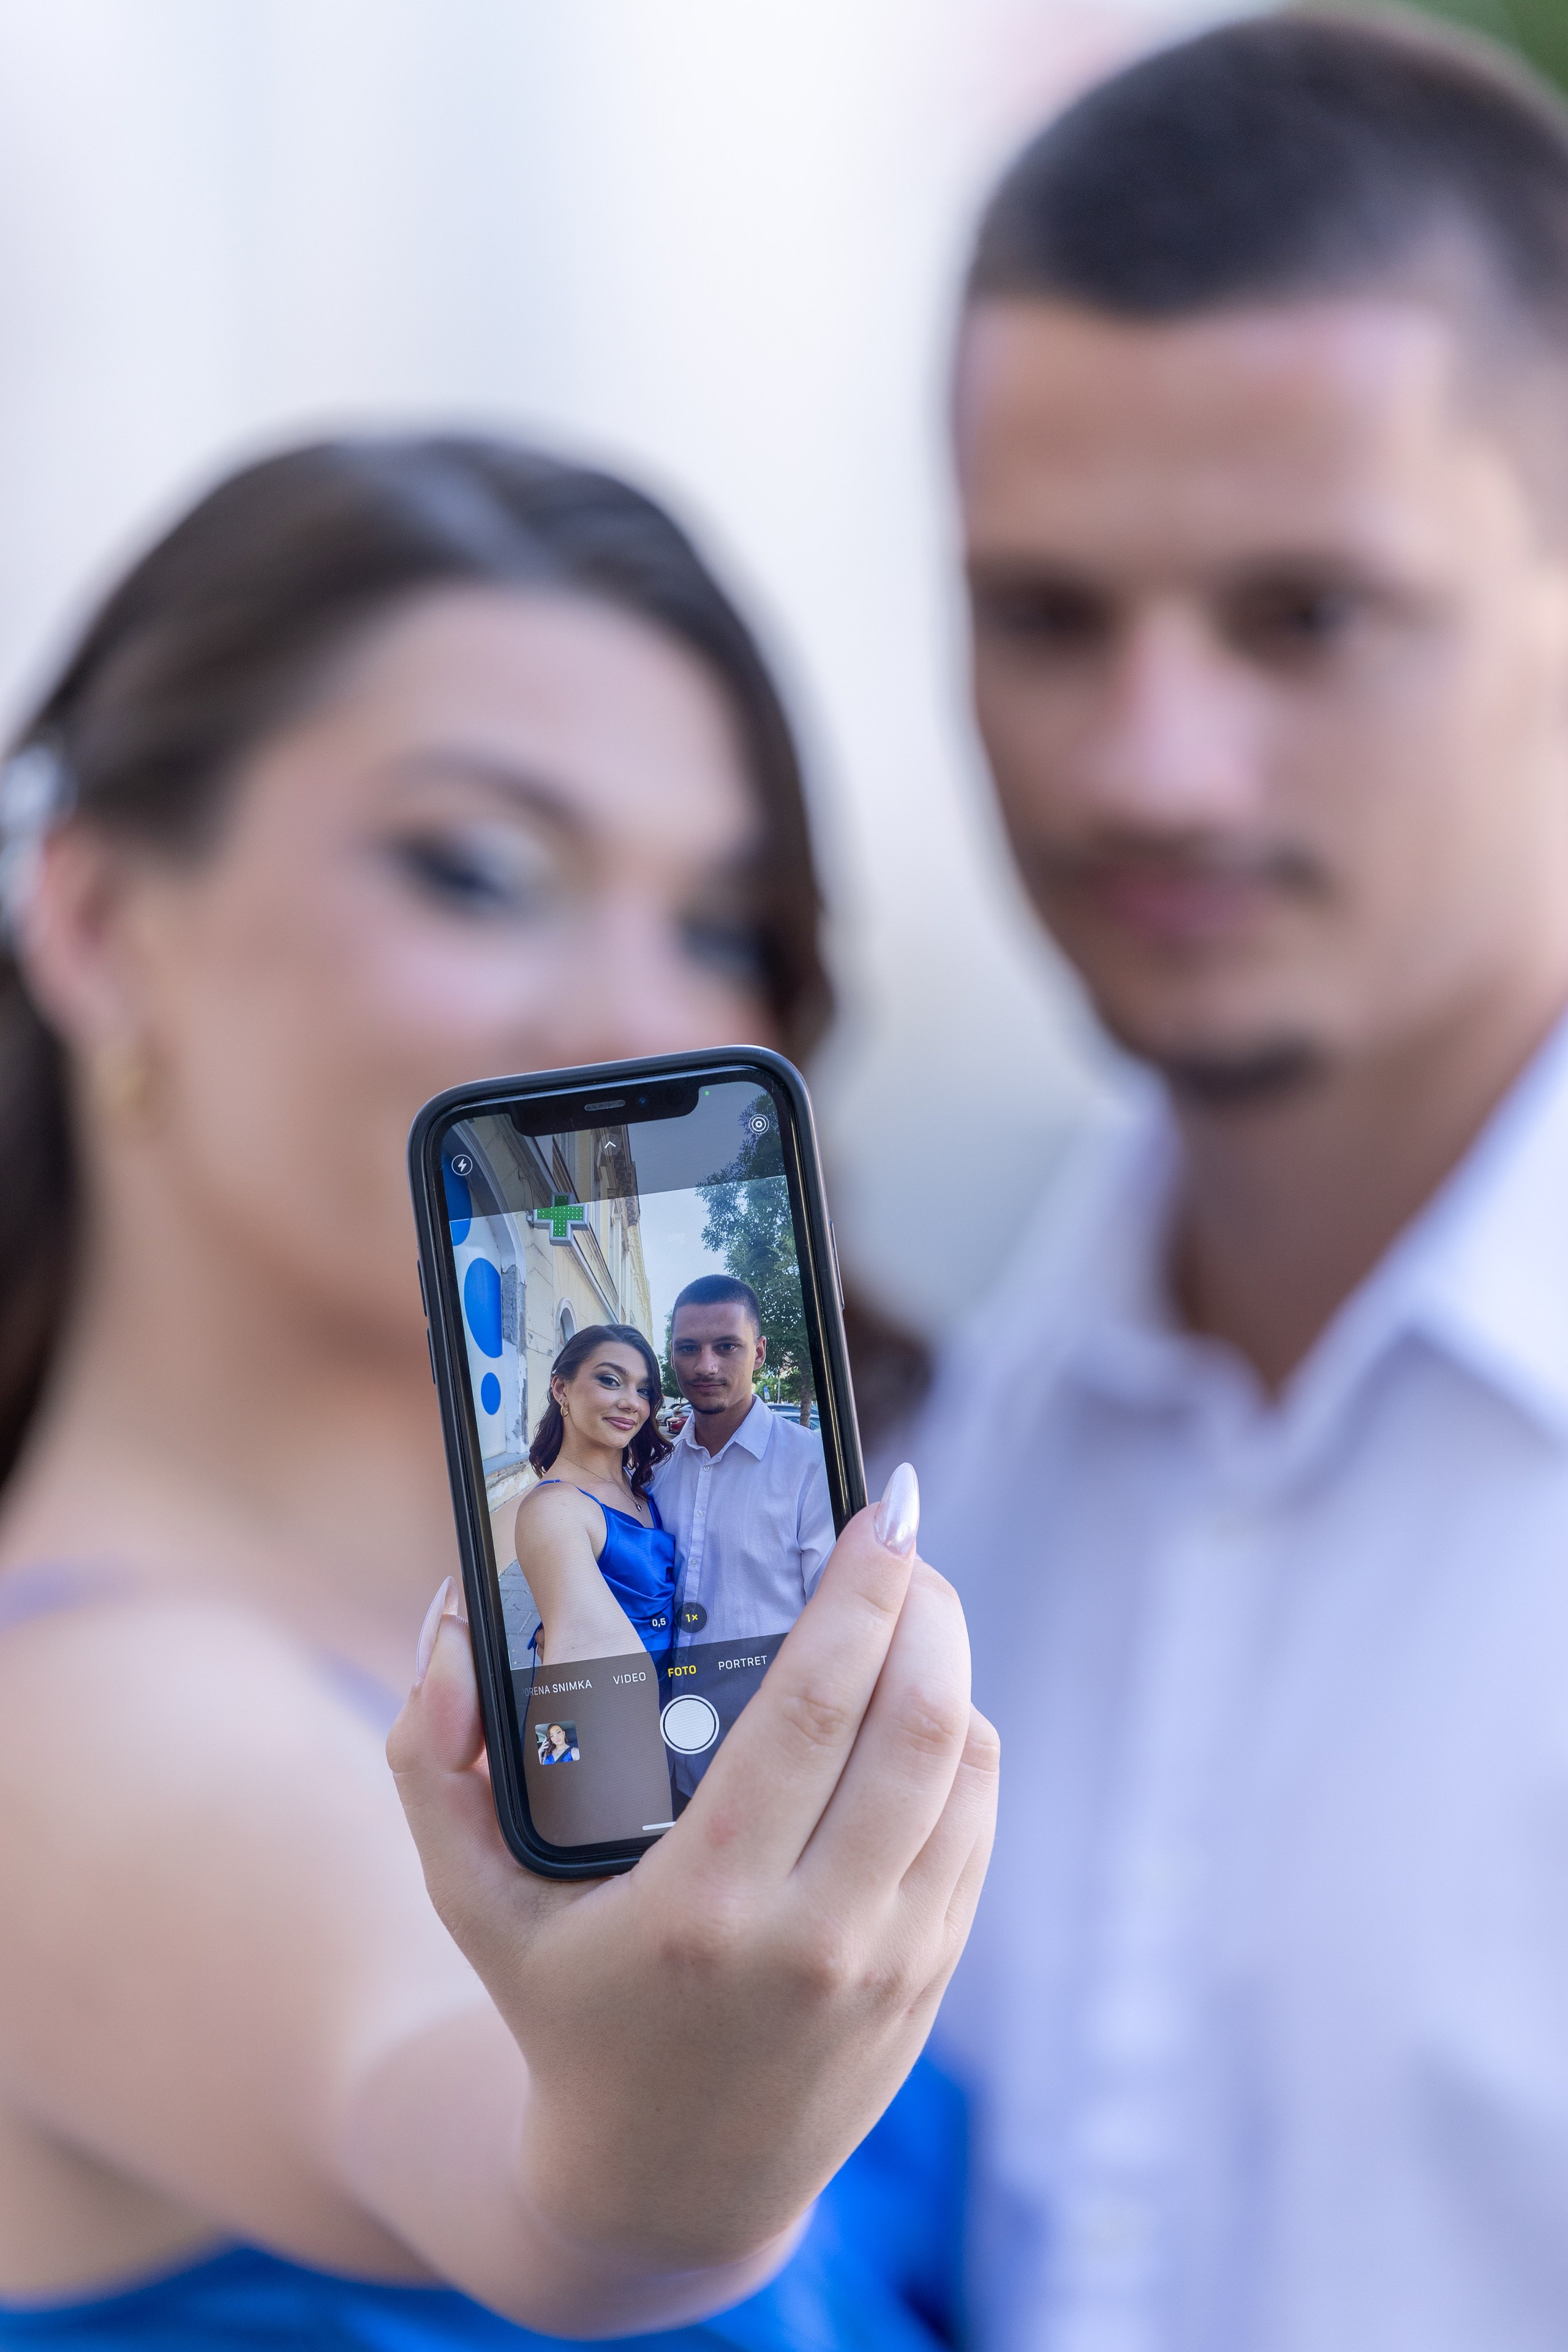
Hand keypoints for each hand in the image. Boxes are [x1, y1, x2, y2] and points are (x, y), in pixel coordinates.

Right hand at [388, 1468, 998, 2299]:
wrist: (665, 2186)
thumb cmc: (564, 2010)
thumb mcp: (471, 1902)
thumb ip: (433, 1762)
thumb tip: (445, 1618)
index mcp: (703, 1908)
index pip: (814, 1713)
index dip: (861, 1597)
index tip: (879, 1515)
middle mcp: (815, 1937)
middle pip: (917, 1724)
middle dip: (926, 1606)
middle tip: (898, 1538)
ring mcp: (889, 1960)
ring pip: (963, 1767)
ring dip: (950, 1665)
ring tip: (908, 1605)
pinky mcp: (932, 1972)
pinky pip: (975, 1822)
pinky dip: (960, 1741)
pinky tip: (918, 1700)